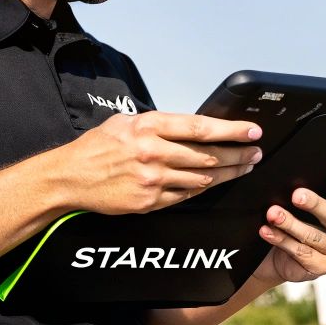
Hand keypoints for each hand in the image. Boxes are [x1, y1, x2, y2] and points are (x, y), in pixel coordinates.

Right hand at [59, 112, 262, 214]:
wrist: (70, 177)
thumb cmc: (97, 147)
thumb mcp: (125, 122)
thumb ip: (157, 124)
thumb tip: (189, 126)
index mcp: (148, 127)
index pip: (200, 128)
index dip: (231, 131)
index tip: (252, 132)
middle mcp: (153, 152)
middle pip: (207, 155)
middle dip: (237, 154)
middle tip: (255, 153)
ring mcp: (152, 180)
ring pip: (202, 178)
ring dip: (227, 174)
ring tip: (244, 168)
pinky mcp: (149, 202)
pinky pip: (185, 196)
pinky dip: (202, 189)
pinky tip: (214, 183)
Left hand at [253, 173, 325, 284]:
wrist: (280, 253)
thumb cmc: (300, 218)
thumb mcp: (308, 205)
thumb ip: (314, 192)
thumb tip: (299, 179)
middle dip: (316, 205)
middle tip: (296, 195)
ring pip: (316, 237)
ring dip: (291, 223)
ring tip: (273, 213)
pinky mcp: (321, 269)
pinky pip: (301, 252)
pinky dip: (281, 239)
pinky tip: (267, 230)